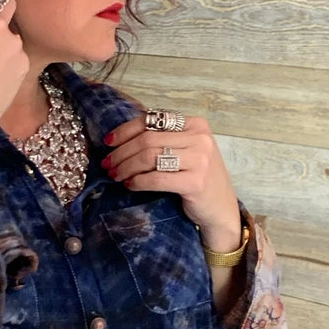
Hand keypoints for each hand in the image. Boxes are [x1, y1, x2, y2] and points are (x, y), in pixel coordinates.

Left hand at [102, 115, 242, 248]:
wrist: (220, 209)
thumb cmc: (198, 178)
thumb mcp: (186, 151)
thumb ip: (163, 139)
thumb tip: (120, 139)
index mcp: (196, 124)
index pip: (153, 120)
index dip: (126, 130)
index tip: (108, 142)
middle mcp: (200, 138)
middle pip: (148, 139)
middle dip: (122, 152)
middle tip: (108, 163)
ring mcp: (200, 160)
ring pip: (149, 157)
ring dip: (126, 167)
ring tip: (115, 174)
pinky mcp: (195, 182)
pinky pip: (156, 178)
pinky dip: (138, 181)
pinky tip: (129, 185)